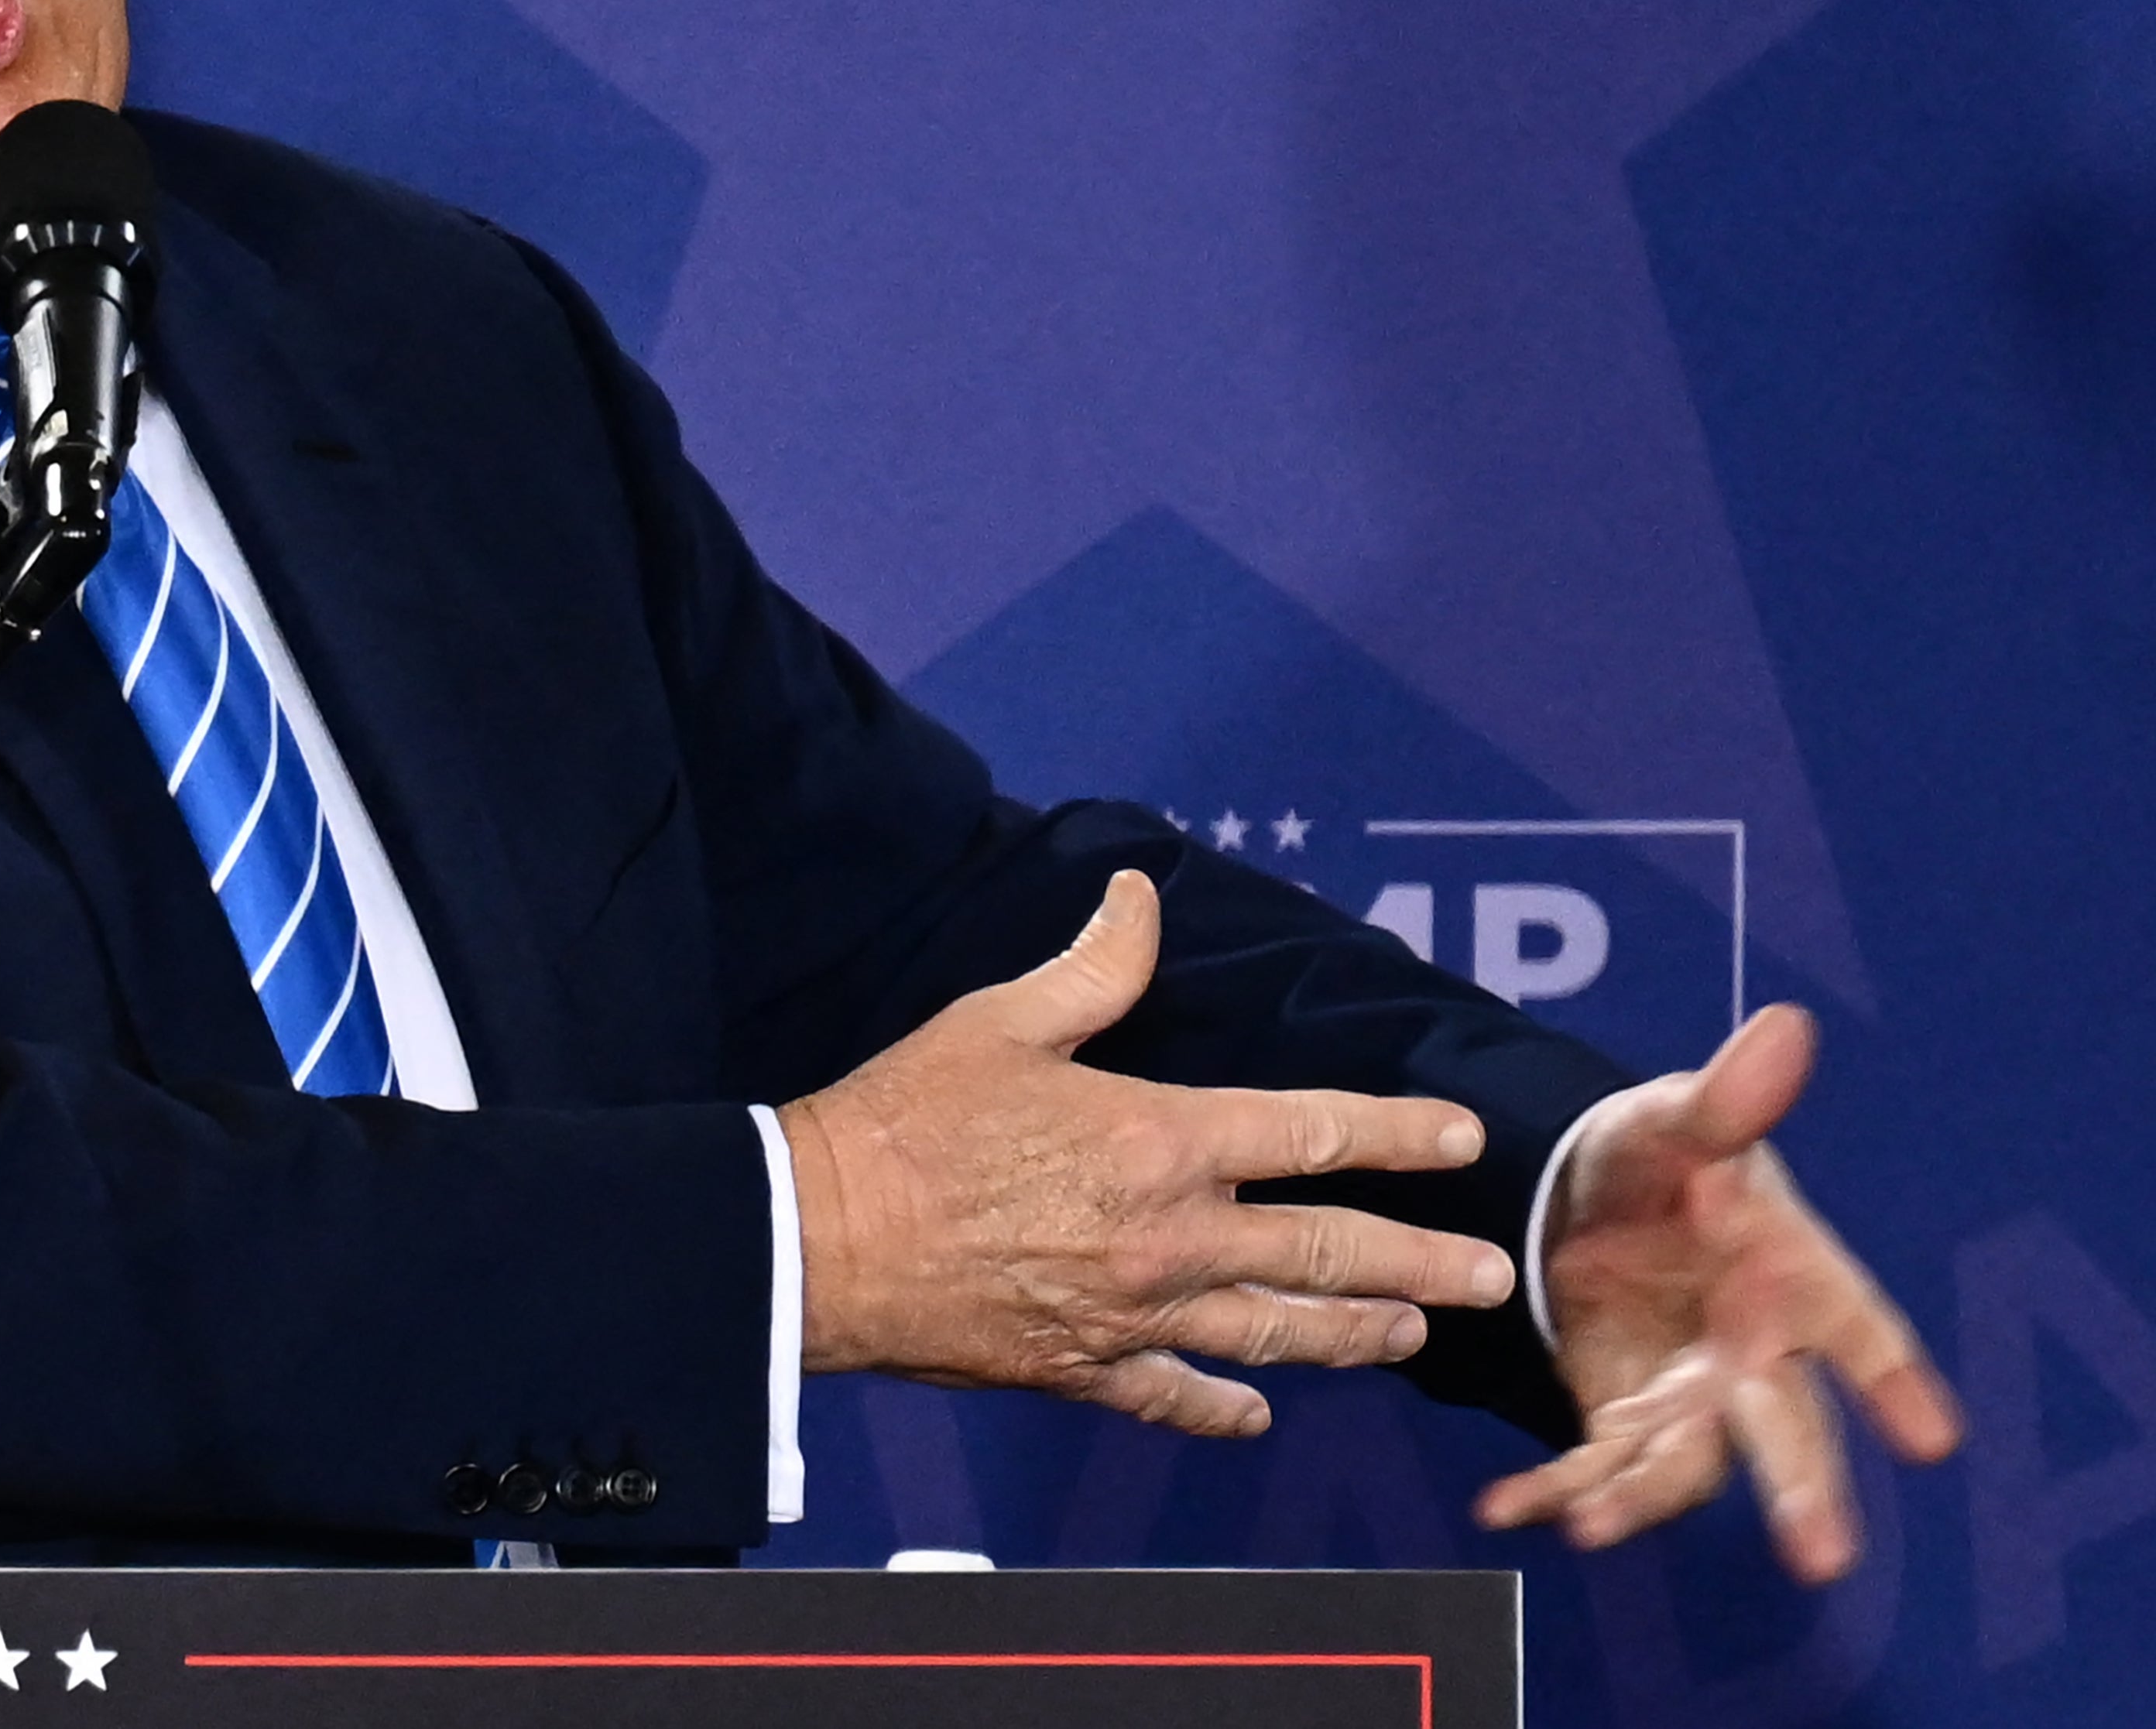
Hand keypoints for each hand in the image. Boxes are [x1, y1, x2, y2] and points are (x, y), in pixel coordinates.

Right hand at [779, 870, 1516, 1436]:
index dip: (1397, 1134)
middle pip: (1328, 1255)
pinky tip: (1258, 1413)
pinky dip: (1225, 1408)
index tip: (1461, 1141)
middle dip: (1423, 1263)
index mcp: (1159, 1138)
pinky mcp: (1083, 1370)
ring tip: (1412, 1337)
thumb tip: (1139, 898)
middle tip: (1492, 1278)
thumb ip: (1092, 968)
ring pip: (1277, 1336)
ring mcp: (1134, 1315)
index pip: (1312, 1133)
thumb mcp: (1000, 1020)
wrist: (820, 1239)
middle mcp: (1169, 1237)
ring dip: (1356, 1336)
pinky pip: (1176, 1399)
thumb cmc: (905, 1119)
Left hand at [1475, 1005, 1959, 1581]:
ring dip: (1642, 1498)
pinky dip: (1557, 1491)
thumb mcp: (1674, 1122)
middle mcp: (1751, 1353)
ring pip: (1684, 1463)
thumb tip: (1785, 1030)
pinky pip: (1597, 1467)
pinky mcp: (1620, 1418)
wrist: (1585, 1196)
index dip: (1894, 1381)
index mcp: (1791, 1277)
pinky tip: (1507, 1509)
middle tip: (1823, 1555)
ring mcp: (1687, 1397)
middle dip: (1802, 1489)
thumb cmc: (1660, 1158)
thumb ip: (1725, 1100)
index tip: (1934, 1438)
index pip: (1859, 1329)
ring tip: (1595, 1526)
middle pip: (1785, 1427)